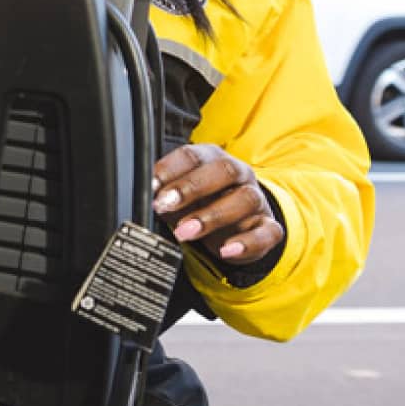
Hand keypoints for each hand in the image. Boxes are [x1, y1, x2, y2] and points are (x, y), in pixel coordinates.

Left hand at [151, 144, 283, 265]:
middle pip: (222, 171)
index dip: (170, 169)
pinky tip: (226, 250)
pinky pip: (266, 233)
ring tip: (184, 232)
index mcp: (212, 159)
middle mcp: (238, 174)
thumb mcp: (178, 195)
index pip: (193, 155)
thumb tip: (136, 197)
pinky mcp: (268, 226)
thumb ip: (161, 192)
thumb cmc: (200, 203)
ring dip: (211, 216)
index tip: (150, 186)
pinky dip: (246, 243)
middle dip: (190, 188)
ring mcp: (256, 199)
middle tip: (164, 205)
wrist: (237, 225)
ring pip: (244, 200)